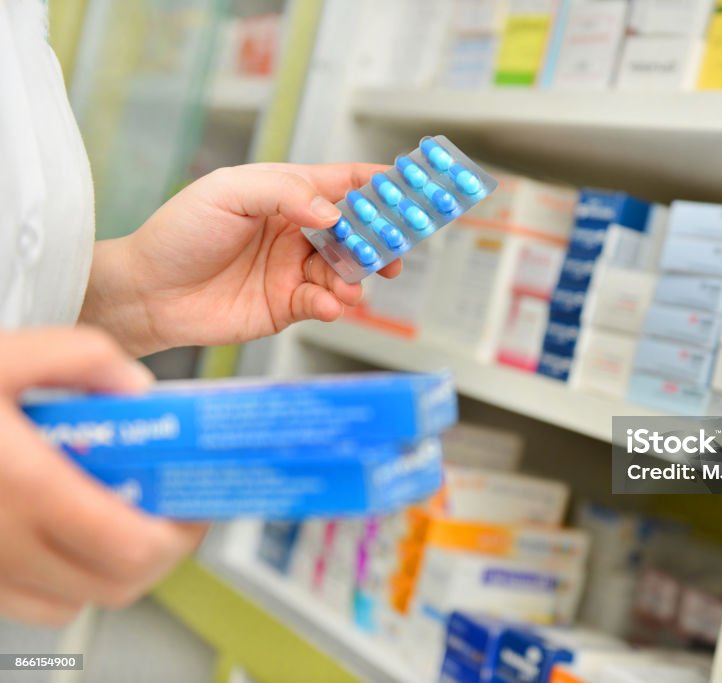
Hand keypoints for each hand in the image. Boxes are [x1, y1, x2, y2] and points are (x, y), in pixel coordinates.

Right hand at [0, 327, 206, 624]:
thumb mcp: (7, 353)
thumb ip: (84, 356)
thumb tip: (137, 389)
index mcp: (23, 485)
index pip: (132, 547)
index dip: (181, 532)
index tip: (195, 501)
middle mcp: (2, 538)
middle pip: (118, 583)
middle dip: (161, 550)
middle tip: (173, 510)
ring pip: (79, 600)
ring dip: (118, 569)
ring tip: (130, 520)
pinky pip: (34, 604)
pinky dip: (70, 581)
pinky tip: (75, 536)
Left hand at [81, 163, 401, 356]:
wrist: (148, 293)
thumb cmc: (179, 233)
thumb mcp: (228, 192)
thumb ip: (284, 192)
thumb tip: (332, 213)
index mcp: (287, 194)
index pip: (346, 183)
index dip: (381, 185)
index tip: (414, 188)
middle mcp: (298, 231)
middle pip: (358, 230)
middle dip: (382, 239)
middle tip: (395, 249)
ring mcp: (295, 269)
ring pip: (347, 270)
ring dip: (356, 277)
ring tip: (349, 286)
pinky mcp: (288, 305)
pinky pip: (324, 303)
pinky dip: (332, 304)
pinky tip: (325, 304)